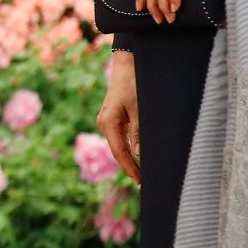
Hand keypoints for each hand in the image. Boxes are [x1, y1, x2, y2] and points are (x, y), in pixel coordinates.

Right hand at [97, 51, 140, 184]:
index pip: (119, 152)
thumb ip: (138, 130)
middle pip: (117, 151)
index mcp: (108, 122)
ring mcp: (107, 121)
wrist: (126, 65)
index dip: (130, 168)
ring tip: (143, 173)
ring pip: (119, 145)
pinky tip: (138, 155)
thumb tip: (138, 152)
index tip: (140, 182)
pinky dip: (129, 148)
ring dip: (130, 158)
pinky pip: (120, 138)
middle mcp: (104, 123)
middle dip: (130, 166)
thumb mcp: (138, 107)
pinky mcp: (113, 118)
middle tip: (144, 183)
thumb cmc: (133, 84)